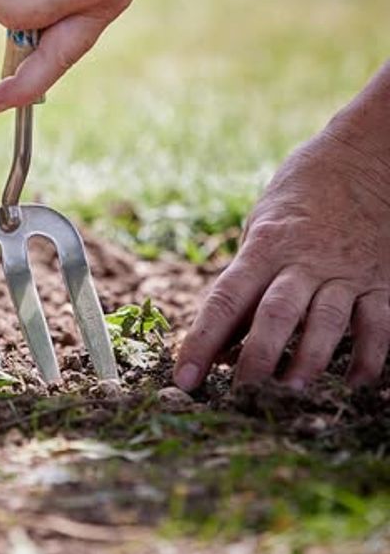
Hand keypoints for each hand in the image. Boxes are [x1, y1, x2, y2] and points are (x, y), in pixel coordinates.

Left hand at [174, 126, 389, 391]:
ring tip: (291, 392)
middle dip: (256, 360)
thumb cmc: (302, 193)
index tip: (183, 377)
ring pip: (326, 324)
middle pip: (276, 315)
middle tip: (240, 395)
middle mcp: (306, 260)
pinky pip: (377, 327)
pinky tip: (356, 383)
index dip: (201, 340)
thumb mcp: (264, 221)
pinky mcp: (381, 282)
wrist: (366, 157)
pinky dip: (368, 358)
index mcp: (267, 244)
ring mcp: (347, 272)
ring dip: (308, 363)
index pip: (226, 299)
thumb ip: (249, 274)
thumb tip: (226, 335)